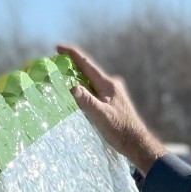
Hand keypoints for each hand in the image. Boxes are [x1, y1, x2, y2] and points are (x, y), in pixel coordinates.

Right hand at [58, 44, 167, 176]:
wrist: (137, 143)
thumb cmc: (121, 130)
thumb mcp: (101, 116)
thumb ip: (87, 101)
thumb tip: (72, 87)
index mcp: (108, 84)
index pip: (87, 64)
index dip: (72, 54)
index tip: (57, 48)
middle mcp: (110, 85)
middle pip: (87, 71)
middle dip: (71, 67)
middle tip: (54, 66)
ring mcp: (111, 93)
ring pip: (89, 81)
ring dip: (75, 78)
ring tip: (59, 78)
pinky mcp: (111, 102)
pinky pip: (92, 91)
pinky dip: (81, 89)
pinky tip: (74, 95)